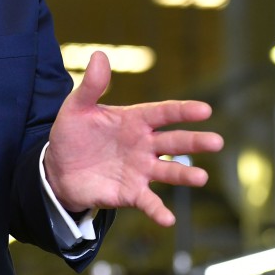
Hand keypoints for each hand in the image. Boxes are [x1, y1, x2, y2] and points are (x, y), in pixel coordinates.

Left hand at [42, 51, 224, 225]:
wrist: (57, 169)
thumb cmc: (72, 134)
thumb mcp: (77, 107)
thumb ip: (91, 85)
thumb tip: (99, 55)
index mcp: (134, 120)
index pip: (162, 113)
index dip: (182, 111)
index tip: (205, 110)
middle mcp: (143, 145)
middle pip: (173, 142)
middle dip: (194, 141)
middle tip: (217, 141)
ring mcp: (139, 170)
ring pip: (168, 172)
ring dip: (184, 175)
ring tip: (201, 178)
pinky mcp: (130, 193)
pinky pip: (148, 202)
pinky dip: (158, 211)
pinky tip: (169, 220)